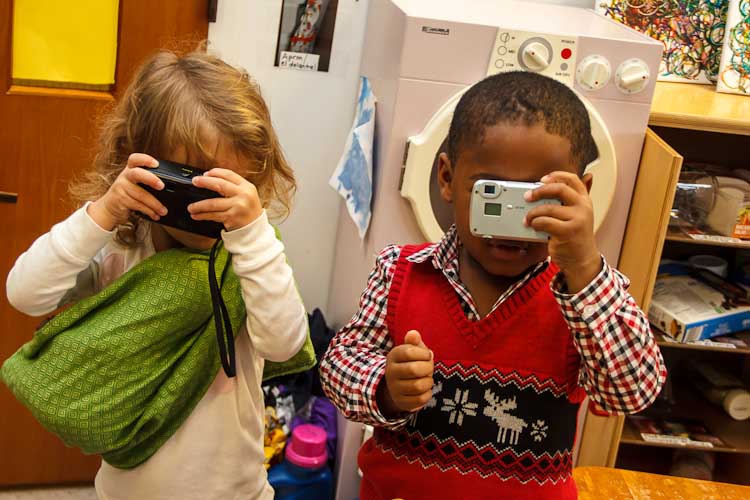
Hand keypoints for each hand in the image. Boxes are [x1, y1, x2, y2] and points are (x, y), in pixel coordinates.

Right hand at [87, 153, 166, 230]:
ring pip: (140, 194)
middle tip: (162, 186)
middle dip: (151, 179)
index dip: (145, 159)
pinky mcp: (120, 199)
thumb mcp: (135, 185)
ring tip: (163, 210)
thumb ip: (148, 182)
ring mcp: (121, 188)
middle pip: (137, 173)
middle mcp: (125, 176)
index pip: (135, 159)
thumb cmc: (127, 195)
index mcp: (130, 170)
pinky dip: (149, 211)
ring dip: (155, 204)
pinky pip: (137, 205)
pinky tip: (155, 215)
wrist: (109, 208)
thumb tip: (171, 190)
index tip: (156, 164)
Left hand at [189, 168, 262, 230]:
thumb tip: (210, 179)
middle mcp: (243, 195)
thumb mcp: (246, 194)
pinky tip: (196, 215)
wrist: (255, 229)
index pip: (229, 174)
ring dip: (199, 205)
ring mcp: (237, 206)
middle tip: (195, 182)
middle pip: (220, 185)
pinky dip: (203, 215)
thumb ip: (233, 187)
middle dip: (205, 182)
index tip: (205, 174)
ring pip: (213, 203)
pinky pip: (213, 215)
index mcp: (246, 186)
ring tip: (191, 207)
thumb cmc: (248, 211)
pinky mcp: (232, 217)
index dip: (215, 172)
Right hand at [378, 330, 433, 416]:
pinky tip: (425, 389)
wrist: (399, 384)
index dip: (423, 353)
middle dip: (428, 368)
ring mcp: (394, 388)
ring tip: (427, 378)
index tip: (427, 355)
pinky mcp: (401, 402)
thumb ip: (414, 341)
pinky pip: (420, 399)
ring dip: (428, 381)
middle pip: (413, 369)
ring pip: (418, 386)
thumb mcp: (412, 349)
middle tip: (429, 368)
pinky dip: (427, 394)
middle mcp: (390, 372)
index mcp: (393, 356)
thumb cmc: (411, 362)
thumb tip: (414, 334)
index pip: (409, 352)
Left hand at [524, 171, 601, 292]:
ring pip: (548, 208)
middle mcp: (583, 207)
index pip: (572, 179)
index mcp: (584, 200)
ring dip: (532, 213)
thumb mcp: (576, 216)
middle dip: (539, 191)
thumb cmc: (575, 237)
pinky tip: (534, 226)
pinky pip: (544, 222)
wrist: (582, 260)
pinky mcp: (568, 232)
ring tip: (527, 219)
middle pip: (559, 189)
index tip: (542, 179)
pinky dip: (535, 223)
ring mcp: (577, 219)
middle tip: (527, 196)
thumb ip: (567, 202)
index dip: (556, 176)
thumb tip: (551, 186)